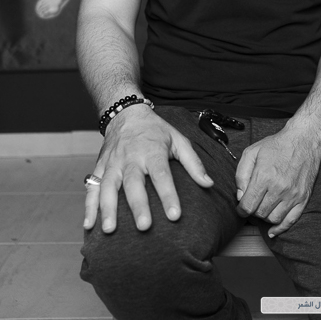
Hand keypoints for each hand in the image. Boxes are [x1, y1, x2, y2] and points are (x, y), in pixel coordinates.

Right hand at [84, 106, 213, 233]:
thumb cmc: (156, 131)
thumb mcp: (178, 140)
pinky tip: (89, 225)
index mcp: (152, 151)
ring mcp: (112, 163)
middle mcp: (131, 158)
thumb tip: (208, 184)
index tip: (175, 215)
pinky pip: (92, 187)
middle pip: (134, 183)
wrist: (127, 114)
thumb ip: (193, 163)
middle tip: (144, 227)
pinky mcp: (100, 167)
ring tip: (110, 230)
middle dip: (138, 205)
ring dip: (108, 208)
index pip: (162, 175)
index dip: (169, 195)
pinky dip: (88, 206)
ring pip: (108, 186)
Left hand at [235, 123, 320, 236]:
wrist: (304, 139)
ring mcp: (293, 194)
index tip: (241, 208)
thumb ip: (241, 174)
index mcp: (264, 176)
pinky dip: (280, 228)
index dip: (241, 210)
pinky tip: (273, 230)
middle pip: (260, 214)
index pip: (248, 206)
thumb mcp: (252, 152)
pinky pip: (291, 220)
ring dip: (265, 217)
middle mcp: (279, 188)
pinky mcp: (303, 198)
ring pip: (273, 219)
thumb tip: (240, 196)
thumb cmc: (276, 145)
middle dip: (253, 211)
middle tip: (253, 204)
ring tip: (263, 207)